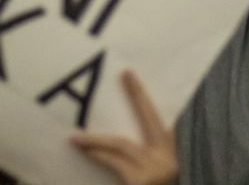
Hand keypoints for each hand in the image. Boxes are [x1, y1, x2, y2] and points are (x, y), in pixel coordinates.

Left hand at [71, 70, 177, 184]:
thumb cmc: (160, 184)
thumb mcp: (159, 173)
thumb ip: (148, 158)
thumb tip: (122, 142)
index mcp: (172, 154)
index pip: (158, 118)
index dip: (141, 96)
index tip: (128, 75)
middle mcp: (167, 159)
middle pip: (147, 118)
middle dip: (135, 95)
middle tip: (124, 75)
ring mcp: (154, 171)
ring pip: (120, 146)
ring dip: (96, 141)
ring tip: (75, 139)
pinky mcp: (140, 182)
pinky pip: (113, 164)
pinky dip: (97, 156)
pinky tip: (83, 149)